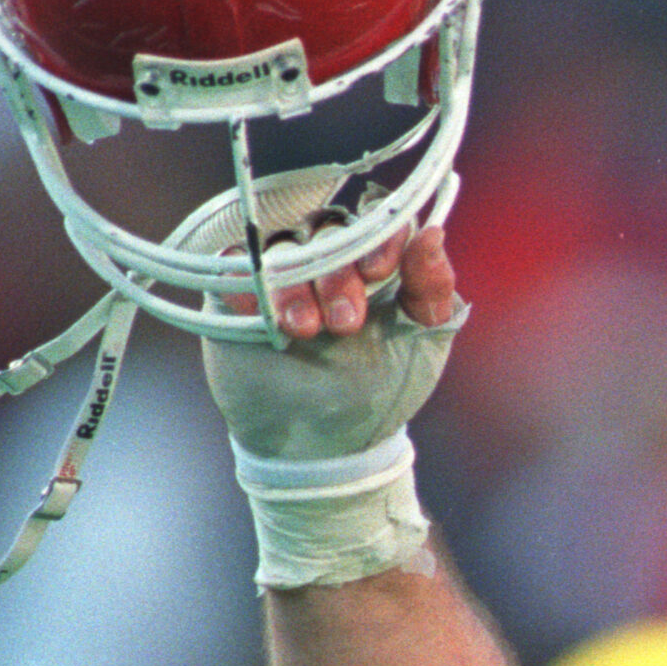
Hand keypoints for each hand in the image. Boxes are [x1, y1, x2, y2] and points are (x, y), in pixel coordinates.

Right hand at [204, 224, 465, 466]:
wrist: (329, 442)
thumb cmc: (381, 388)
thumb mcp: (422, 343)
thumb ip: (432, 290)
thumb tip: (432, 234)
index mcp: (375, 264)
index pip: (378, 223)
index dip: (378, 238)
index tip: (379, 271)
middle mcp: (329, 260)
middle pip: (328, 235)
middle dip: (337, 276)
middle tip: (346, 323)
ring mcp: (283, 274)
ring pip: (283, 250)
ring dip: (293, 286)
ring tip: (304, 329)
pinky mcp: (241, 293)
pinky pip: (234, 269)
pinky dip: (243, 281)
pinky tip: (259, 310)